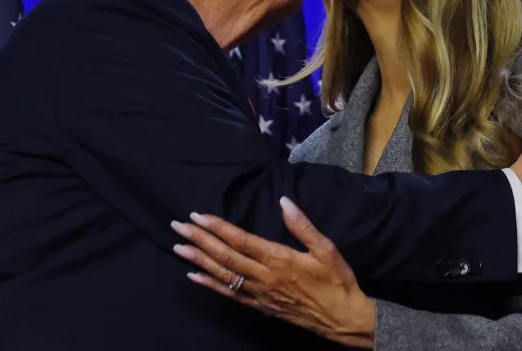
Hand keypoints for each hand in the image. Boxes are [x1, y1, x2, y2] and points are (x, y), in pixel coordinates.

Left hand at [169, 197, 375, 348]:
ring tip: (179, 247)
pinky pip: (230, 294)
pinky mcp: (260, 306)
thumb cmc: (337, 282)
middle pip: (225, 256)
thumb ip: (303, 226)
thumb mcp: (327, 250)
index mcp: (279, 259)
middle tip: (178, 227)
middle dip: (200, 240)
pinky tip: (195, 277)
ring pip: (223, 275)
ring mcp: (259, 294)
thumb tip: (284, 201)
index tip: (198, 216)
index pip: (240, 240)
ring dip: (199, 260)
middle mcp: (264, 277)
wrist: (343, 319)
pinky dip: (210, 285)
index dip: (217, 227)